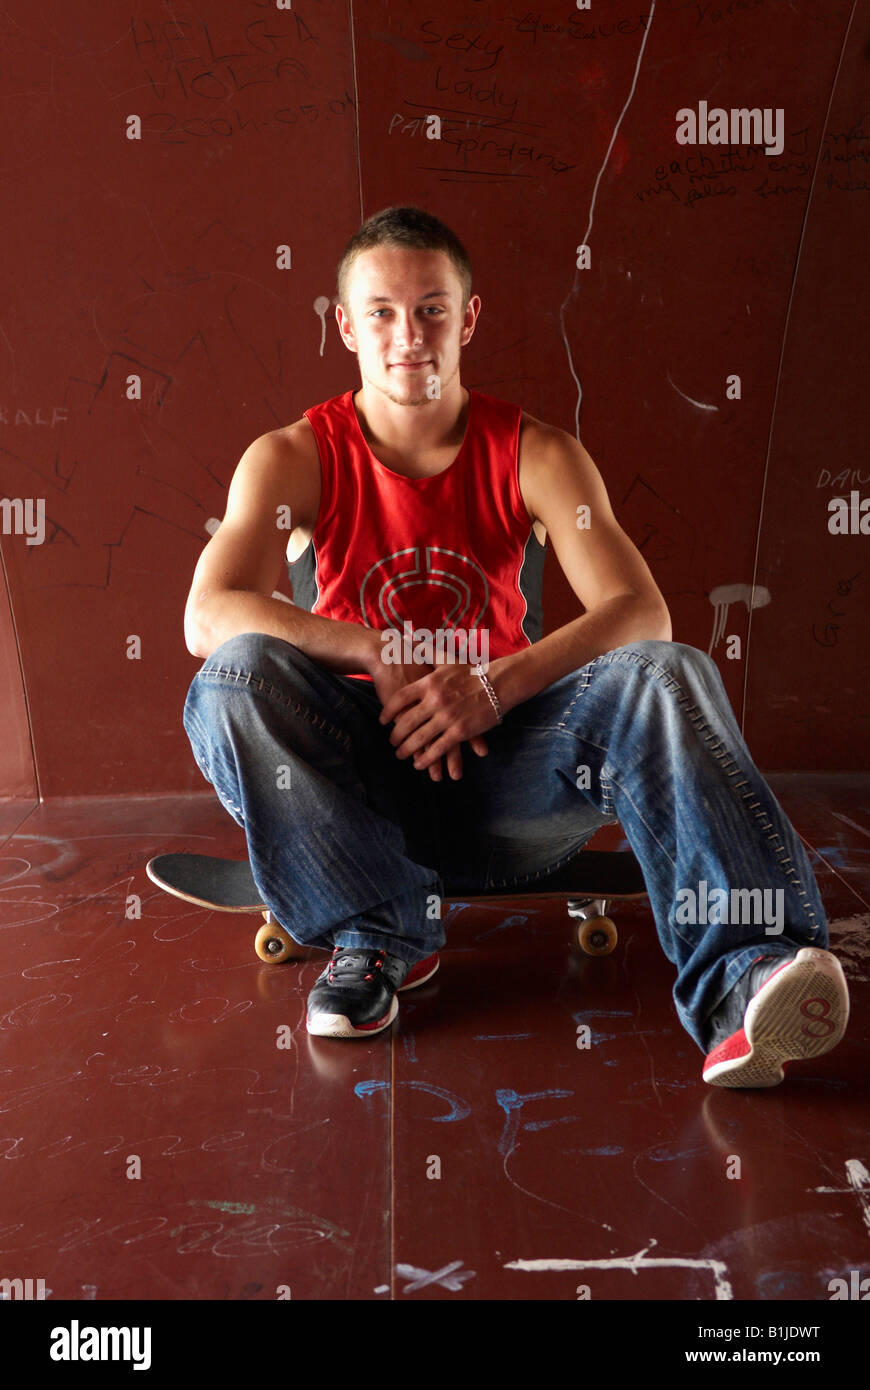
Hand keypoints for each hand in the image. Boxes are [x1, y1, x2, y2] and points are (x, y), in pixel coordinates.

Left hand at [375, 661, 495, 780]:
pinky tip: (419, 764)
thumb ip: (426, 651)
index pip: (400, 699)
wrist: (500, 683)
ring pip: (419, 738)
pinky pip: (438, 749)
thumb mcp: (447, 659)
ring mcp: (447, 717)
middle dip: (396, 735)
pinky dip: (426, 759)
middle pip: (406, 722)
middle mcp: (435, 700)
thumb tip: (408, 638)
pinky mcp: (460, 731)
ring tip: (401, 754)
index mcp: (429, 683)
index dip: (388, 711)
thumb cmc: (472, 672)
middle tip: (391, 742)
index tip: (383, 720)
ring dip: (407, 749)